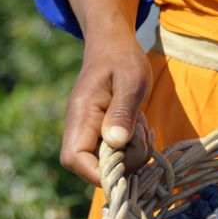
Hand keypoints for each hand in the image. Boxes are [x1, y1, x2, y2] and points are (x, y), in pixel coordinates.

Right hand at [61, 32, 152, 184]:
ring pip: (112, 163)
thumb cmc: (122, 58)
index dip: (98, 173)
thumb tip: (117, 142)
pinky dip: (135, 148)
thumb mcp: (131, 81)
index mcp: (82, 115)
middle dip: (126, 161)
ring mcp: (91, 133)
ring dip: (135, 152)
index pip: (74, 159)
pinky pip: (120, 155)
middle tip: (142, 131)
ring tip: (142, 123)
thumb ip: (123, 111)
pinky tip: (140, 126)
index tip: (126, 165)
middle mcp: (81, 128)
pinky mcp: (103, 134)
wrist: (114, 45)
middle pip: (96, 168)